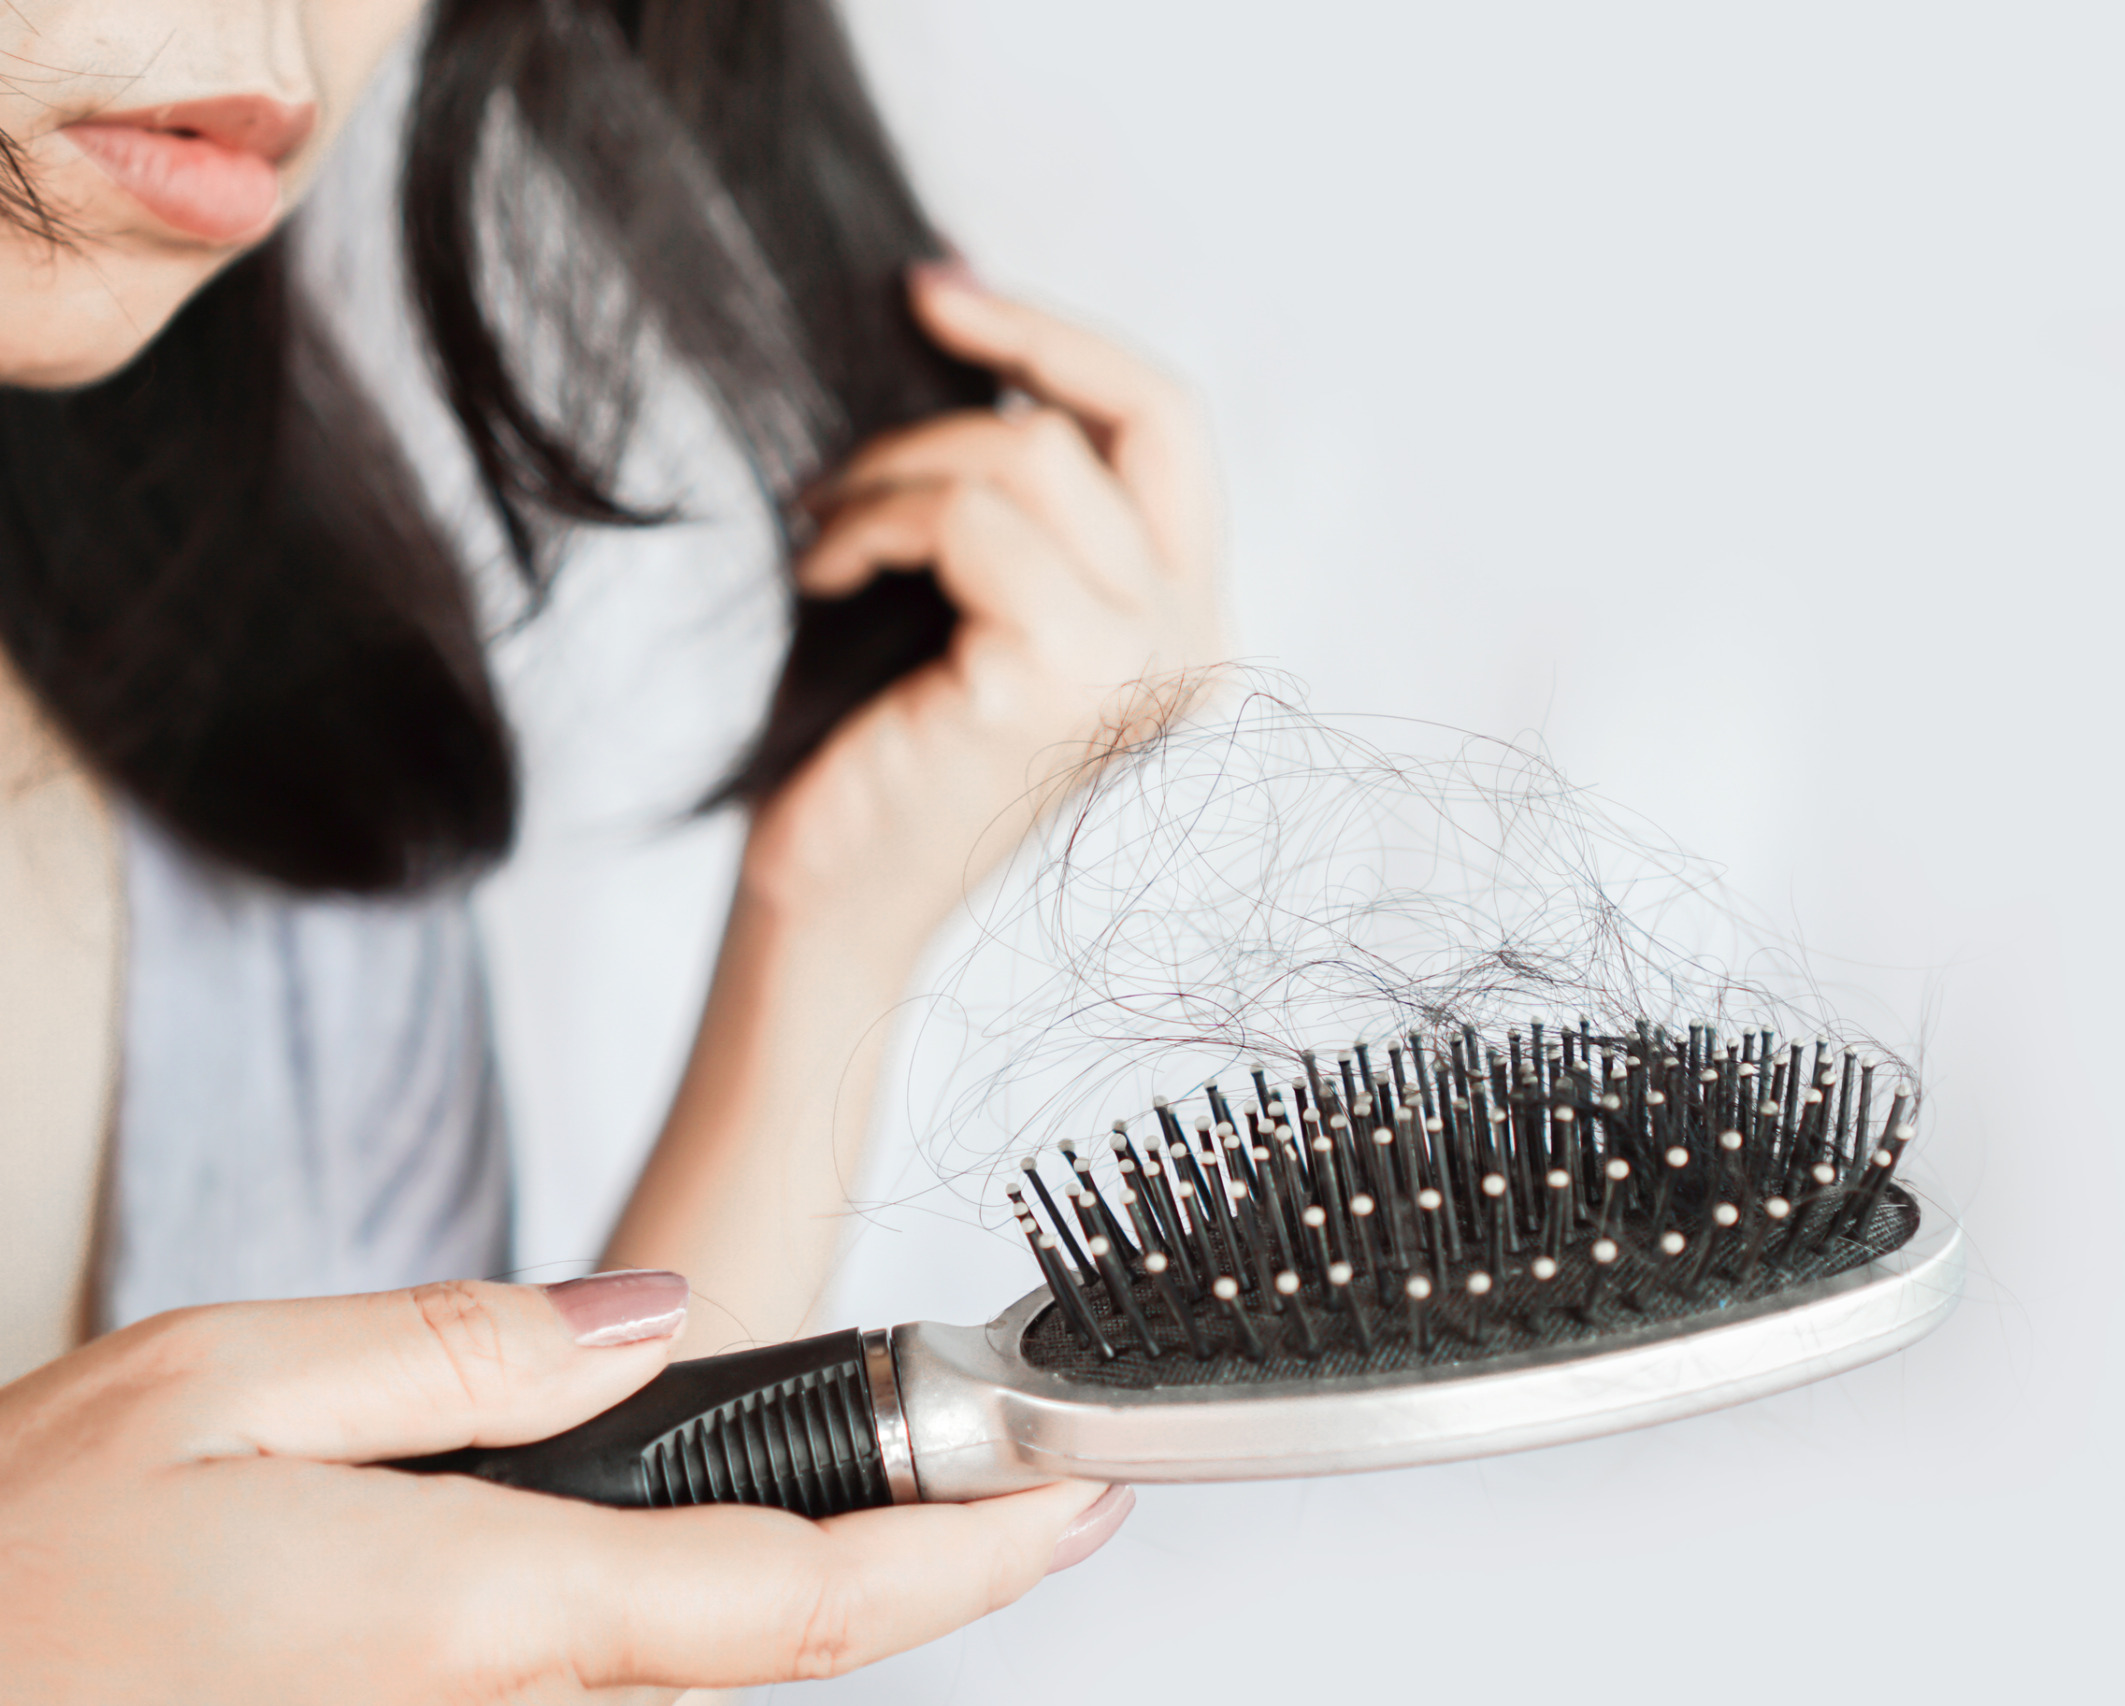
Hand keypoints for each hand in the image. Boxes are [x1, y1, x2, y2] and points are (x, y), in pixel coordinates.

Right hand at [0, 1273, 1116, 1702]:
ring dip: (779, 1585)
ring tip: (849, 1490)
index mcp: (480, 1610)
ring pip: (684, 1673)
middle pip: (764, 1646)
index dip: (972, 1556)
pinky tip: (643, 1546)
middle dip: (894, 1561)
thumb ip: (467, 1348)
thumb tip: (649, 1323)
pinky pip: (590, 1690)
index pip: (800, 1596)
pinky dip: (669, 1616)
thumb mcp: (221, 1382)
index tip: (1080, 1497)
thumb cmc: (11, 1577)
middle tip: (991, 1471)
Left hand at [742, 266, 1228, 953]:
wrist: (829, 903)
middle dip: (993, 364)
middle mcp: (1193, 644)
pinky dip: (869, 526)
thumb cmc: (880, 748)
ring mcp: (1141, 664)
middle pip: (1128, 416)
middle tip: (879, 363)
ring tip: (824, 527)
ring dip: (895, 467)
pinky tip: (822, 578)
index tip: (942, 291)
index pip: (1172, 428)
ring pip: (1032, 456)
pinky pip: (962, 521)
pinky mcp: (1059, 678)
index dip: (1065, 338)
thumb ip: (1004, 480)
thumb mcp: (966, 587)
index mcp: (1187, 623)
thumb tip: (959, 301)